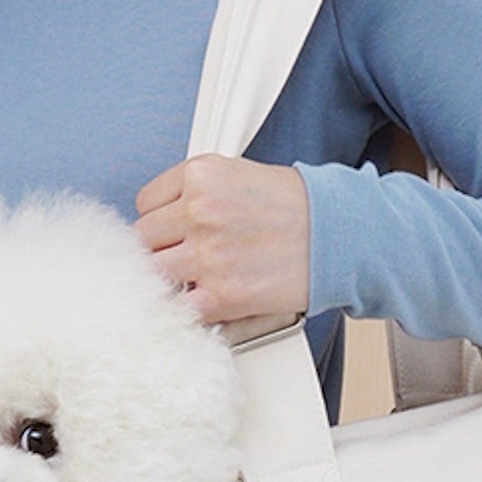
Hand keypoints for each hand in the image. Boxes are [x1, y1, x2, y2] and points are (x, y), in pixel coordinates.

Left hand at [132, 154, 309, 324]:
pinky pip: (179, 306)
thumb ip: (196, 190)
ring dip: (172, 279)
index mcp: (200, 175)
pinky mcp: (220, 295)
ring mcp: (206, 256)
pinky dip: (189, 307)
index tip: (175, 230)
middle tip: (188, 254)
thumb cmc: (296, 207)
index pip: (145, 204)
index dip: (161, 220)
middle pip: (144, 240)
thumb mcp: (238, 173)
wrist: (337, 235)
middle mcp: (199, 211)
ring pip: (154, 274)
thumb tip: (163, 217)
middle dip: (163, 249)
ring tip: (198, 276)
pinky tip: (205, 298)